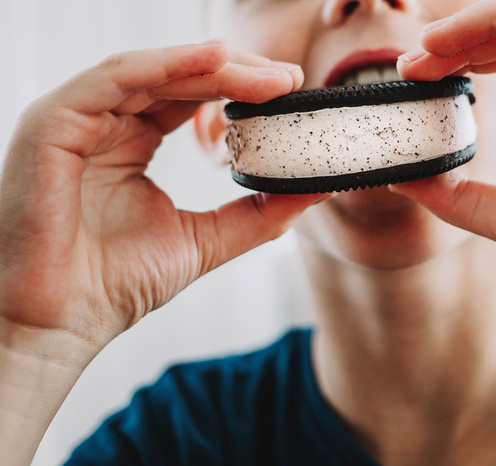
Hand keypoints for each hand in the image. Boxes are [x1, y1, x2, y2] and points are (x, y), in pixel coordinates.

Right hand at [0, 40, 325, 360]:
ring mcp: (76, 120)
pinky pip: (116, 78)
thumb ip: (258, 211)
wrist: (62, 324)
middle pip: (175, 77)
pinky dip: (166, 64)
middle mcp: (103, 124)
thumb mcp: (207, 238)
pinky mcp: (53, 123)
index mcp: (131, 142)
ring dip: (214, 67)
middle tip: (289, 78)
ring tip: (269, 76)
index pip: (190, 97)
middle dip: (237, 72)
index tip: (292, 92)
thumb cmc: (118, 283)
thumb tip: (316, 188)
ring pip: (151, 70)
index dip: (241, 89)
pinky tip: (216, 61)